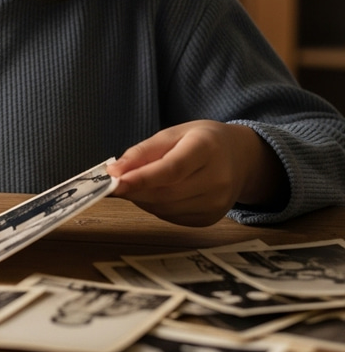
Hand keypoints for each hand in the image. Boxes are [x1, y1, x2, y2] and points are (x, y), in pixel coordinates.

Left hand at [107, 121, 288, 226]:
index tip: (115, 181)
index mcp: (207, 148)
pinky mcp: (210, 218)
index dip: (141, 178)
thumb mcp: (172, 133)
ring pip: (166, 208)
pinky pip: (172, 217)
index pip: (172, 169)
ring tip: (135, 183)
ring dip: (142, 199)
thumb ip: (143, 152)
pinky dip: (155, 206)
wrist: (240, 157)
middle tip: (112, 183)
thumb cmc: (202, 140)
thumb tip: (114, 171)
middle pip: (166, 192)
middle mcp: (217, 179)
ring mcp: (217, 203)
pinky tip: (154, 193)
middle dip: (134, 190)